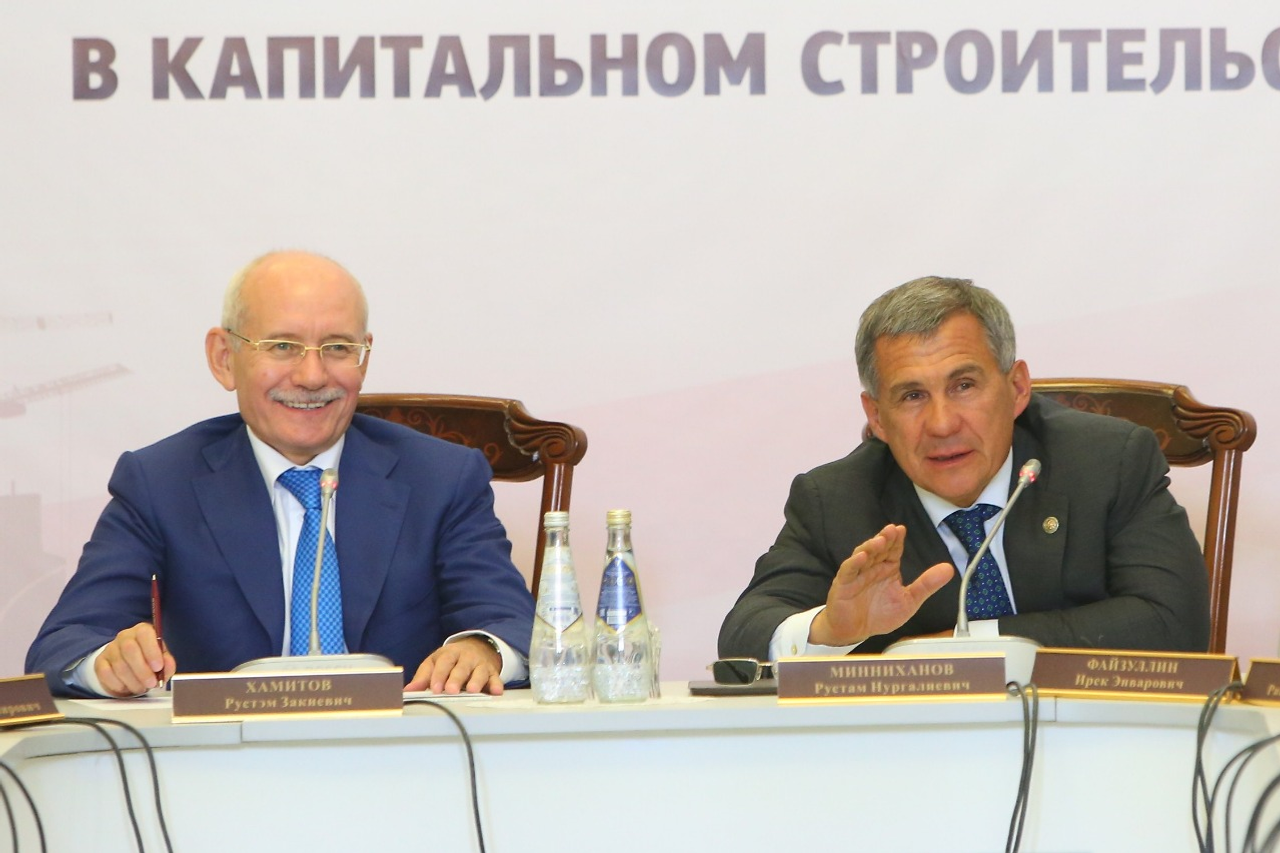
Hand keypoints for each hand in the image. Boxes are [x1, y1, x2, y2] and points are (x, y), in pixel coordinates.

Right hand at [95, 622, 175, 697]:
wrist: (128, 665)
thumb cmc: (148, 660)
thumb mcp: (162, 660)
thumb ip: (167, 663)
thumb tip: (167, 666)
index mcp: (142, 631)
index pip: (144, 634)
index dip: (152, 651)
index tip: (158, 667)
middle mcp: (125, 636)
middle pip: (130, 650)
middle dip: (142, 670)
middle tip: (151, 683)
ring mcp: (110, 648)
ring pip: (119, 665)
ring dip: (132, 681)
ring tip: (142, 688)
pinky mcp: (100, 662)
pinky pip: (106, 674)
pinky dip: (118, 684)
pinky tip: (127, 687)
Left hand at [405, 636, 503, 694]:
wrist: (477, 647)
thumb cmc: (451, 660)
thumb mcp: (435, 663)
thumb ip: (423, 677)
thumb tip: (408, 690)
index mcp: (450, 653)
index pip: (444, 663)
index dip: (439, 675)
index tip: (435, 688)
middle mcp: (466, 657)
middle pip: (461, 667)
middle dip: (456, 678)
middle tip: (451, 690)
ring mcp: (480, 664)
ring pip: (479, 672)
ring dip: (476, 681)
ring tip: (472, 690)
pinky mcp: (492, 672)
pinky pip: (495, 678)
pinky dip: (497, 685)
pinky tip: (496, 692)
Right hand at [808, 524, 953, 646]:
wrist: (855, 631)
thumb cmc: (879, 615)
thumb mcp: (909, 601)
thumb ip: (927, 585)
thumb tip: (948, 569)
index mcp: (888, 569)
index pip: (893, 550)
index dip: (897, 540)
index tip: (902, 530)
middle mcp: (873, 568)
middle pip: (878, 549)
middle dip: (885, 538)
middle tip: (892, 530)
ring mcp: (857, 574)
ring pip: (863, 555)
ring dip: (870, 547)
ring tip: (880, 541)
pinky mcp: (844, 583)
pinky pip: (849, 570)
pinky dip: (854, 563)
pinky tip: (862, 557)